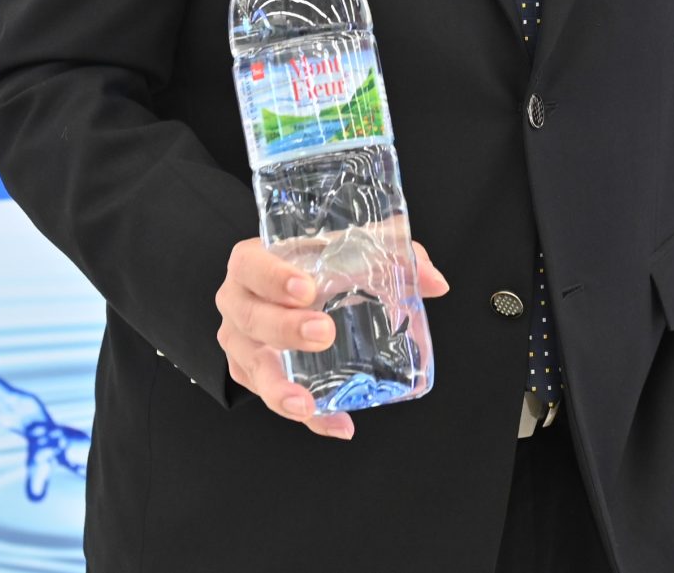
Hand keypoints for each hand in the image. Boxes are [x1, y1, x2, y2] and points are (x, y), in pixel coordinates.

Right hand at [215, 235, 448, 437]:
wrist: (282, 292)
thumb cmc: (313, 264)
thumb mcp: (347, 249)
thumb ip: (393, 255)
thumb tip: (436, 282)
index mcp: (250, 262)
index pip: (249, 265)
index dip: (272, 277)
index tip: (306, 288)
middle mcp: (238, 302)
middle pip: (250, 318)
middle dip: (285, 328)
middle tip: (324, 333)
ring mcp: (240, 343)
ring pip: (253, 367)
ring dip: (279, 388)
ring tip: (306, 404)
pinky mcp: (252, 376)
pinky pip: (275, 400)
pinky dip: (309, 415)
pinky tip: (336, 424)